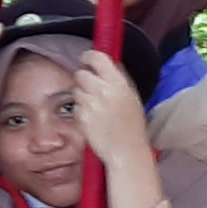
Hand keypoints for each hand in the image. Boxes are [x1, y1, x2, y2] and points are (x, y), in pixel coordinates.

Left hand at [71, 50, 164, 207]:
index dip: (88, 56)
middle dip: (83, 79)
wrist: (126, 150)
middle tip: (91, 88)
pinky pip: (76, 107)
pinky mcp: (82, 117)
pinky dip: (81, 111)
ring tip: (95, 108)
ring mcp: (91, 104)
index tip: (85, 58)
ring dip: (82, 96)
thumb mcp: (130, 96)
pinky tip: (93, 119)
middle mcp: (104, 91)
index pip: (98, 58)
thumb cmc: (131, 126)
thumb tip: (104, 64)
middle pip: (81, 74)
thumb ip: (117, 79)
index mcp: (119, 83)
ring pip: (76, 90)